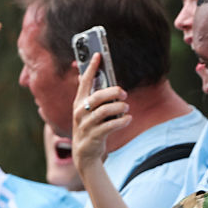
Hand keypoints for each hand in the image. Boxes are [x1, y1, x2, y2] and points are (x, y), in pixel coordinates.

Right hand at [71, 53, 129, 172]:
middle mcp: (80, 113)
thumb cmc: (90, 127)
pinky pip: (110, 126)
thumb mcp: (87, 111)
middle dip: (114, 92)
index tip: (98, 55)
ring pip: (104, 111)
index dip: (91, 68)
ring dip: (119, 107)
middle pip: (97, 97)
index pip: (84, 82)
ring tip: (126, 108)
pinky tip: (128, 118)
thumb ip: (90, 95)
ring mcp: (85, 125)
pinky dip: (122, 121)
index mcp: (79, 103)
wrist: (85, 153)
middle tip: (124, 94)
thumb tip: (87, 74)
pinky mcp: (93, 137)